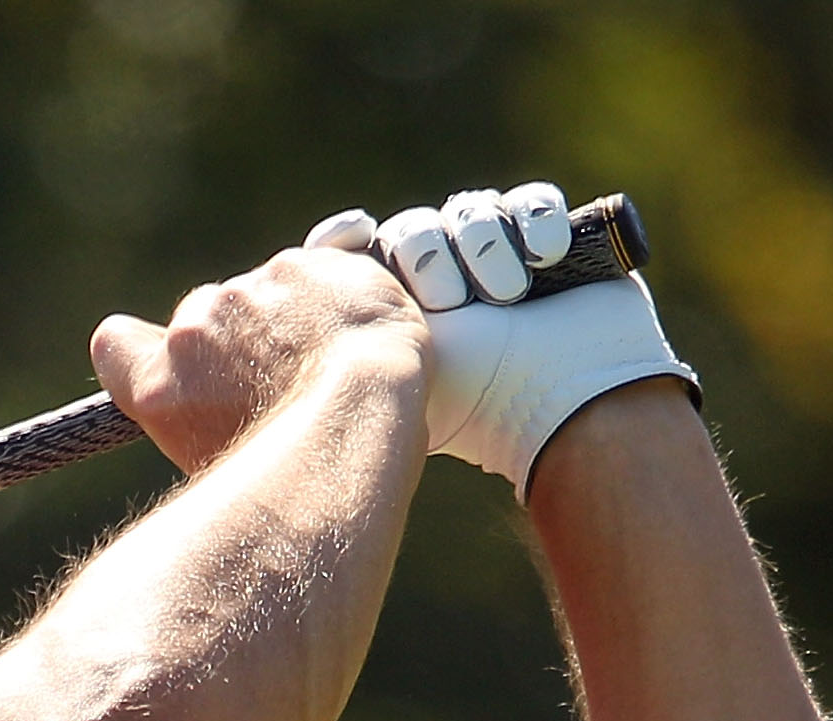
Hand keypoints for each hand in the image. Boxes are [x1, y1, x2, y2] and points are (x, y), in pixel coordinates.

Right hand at [89, 244, 425, 476]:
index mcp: (158, 386)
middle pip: (199, 320)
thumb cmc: (299, 468)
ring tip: (331, 362)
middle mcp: (191, 331)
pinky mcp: (299, 264)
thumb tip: (217, 416)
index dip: (140, 350)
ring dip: (286, 317)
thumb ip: (200, 423)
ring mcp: (245, 291)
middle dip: (235, 341)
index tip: (174, 365)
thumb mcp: (222, 469)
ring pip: (259, 294)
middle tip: (281, 379)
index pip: (115, 343)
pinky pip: (310, 272)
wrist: (362, 418)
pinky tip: (354, 332)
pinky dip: (330, 294)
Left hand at [306, 183, 699, 497]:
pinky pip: (531, 202)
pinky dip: (536, 220)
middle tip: (450, 300)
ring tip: (508, 293)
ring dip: (485, 244)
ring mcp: (500, 260)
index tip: (353, 233)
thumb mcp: (382, 378)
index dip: (352, 238)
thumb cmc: (472, 406)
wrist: (560, 406)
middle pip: (413, 228)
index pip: (361, 252)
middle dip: (429, 255)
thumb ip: (331, 346)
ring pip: (469, 211)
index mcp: (395, 313)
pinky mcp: (553, 243)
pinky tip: (546, 256)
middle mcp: (444, 282)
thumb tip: (271, 307)